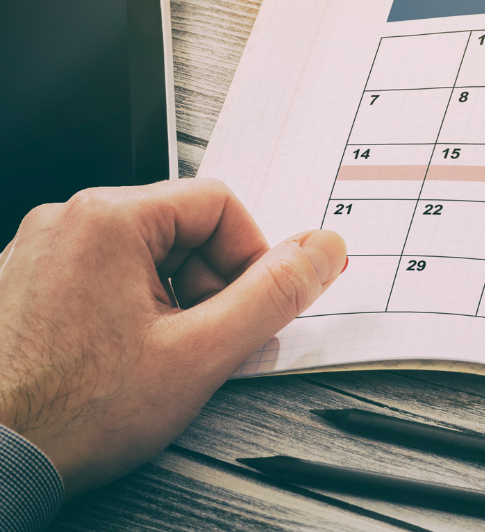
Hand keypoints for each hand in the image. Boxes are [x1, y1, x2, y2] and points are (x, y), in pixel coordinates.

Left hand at [0, 179, 345, 495]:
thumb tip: (322, 252)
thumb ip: (274, 294)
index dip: (251, 259)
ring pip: (142, 258)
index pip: (221, 204)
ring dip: (170, 303)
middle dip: (209, 286)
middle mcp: (65, 224)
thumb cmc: (68, 413)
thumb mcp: (201, 353)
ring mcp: (37, 254)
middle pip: (181, 229)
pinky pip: (100, 279)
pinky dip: (126, 314)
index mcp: (108, 219)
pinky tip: (120, 364)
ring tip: (158, 360)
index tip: (248, 306)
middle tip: (204, 342)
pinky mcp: (22, 288)